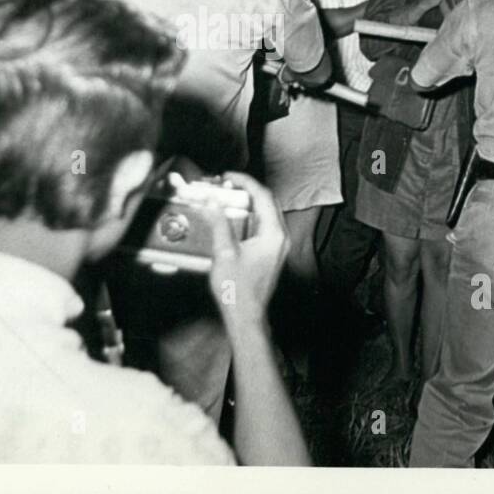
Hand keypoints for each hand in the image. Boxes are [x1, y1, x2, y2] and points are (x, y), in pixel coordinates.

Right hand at [207, 172, 287, 332]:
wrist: (246, 317)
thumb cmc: (237, 290)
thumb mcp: (224, 253)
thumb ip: (219, 224)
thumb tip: (212, 202)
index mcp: (274, 234)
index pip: (263, 196)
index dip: (245, 182)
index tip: (228, 176)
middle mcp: (280, 238)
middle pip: (267, 202)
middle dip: (247, 189)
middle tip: (226, 184)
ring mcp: (277, 247)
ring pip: (266, 214)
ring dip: (248, 202)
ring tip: (227, 196)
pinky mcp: (271, 254)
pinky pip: (263, 226)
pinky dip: (249, 216)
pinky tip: (233, 217)